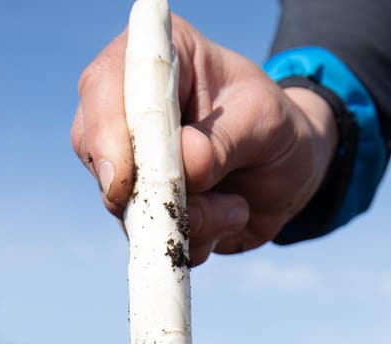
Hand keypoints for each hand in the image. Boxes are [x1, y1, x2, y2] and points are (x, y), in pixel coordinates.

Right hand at [70, 16, 337, 264]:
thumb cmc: (278, 128)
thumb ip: (224, 140)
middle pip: (97, 150)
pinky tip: (230, 216)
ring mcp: (130, 159)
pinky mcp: (142, 203)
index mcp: (155, 58)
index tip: (124, 179)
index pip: (104, 86)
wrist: (293, 171)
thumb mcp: (266, 121)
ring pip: (126, 203)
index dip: (106, 133)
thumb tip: (184, 165)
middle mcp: (129, 106)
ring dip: (188, 219)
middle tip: (204, 205)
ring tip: (237, 206)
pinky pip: (152, 234)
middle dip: (148, 190)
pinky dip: (194, 238)